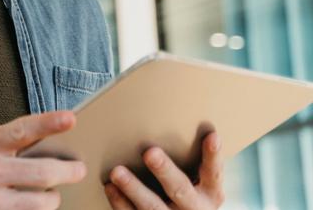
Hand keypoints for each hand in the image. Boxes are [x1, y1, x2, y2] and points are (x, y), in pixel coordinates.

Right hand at [0, 111, 86, 209]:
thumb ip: (2, 139)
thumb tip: (42, 138)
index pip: (22, 130)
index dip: (49, 122)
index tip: (71, 118)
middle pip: (43, 172)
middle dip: (69, 171)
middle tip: (78, 169)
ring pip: (41, 202)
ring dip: (53, 198)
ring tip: (53, 194)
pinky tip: (33, 205)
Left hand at [104, 131, 224, 209]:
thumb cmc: (186, 192)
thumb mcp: (198, 182)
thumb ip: (190, 161)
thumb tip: (165, 123)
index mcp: (210, 194)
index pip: (213, 173)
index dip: (213, 156)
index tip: (212, 136)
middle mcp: (194, 208)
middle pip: (180, 189)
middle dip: (165, 171)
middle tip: (150, 152)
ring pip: (153, 206)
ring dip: (134, 188)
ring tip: (117, 172)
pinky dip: (120, 201)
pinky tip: (110, 187)